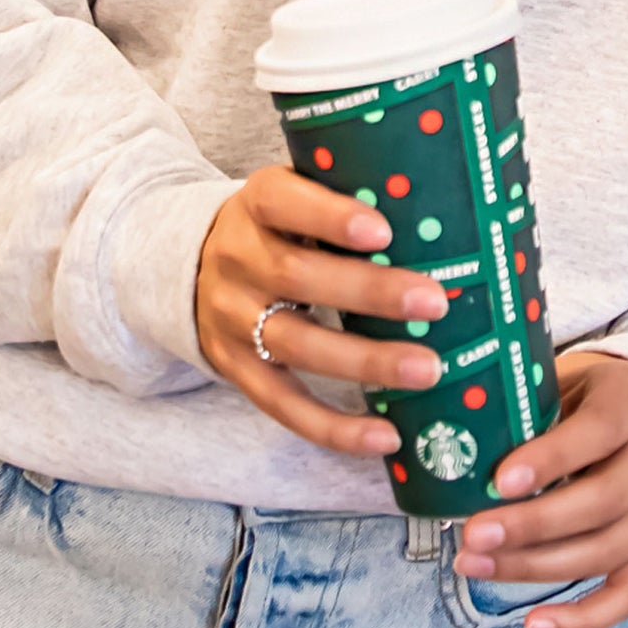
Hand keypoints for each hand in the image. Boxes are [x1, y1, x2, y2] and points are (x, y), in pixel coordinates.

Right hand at [196, 165, 449, 456]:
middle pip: (298, 277)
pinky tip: (385, 435)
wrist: (192, 266)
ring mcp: (233, 320)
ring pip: (297, 345)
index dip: (331, 217)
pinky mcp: (237, 370)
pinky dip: (334, 426)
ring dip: (365, 362)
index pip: (283, 202)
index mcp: (256, 203)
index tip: (383, 231)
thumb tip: (435, 209)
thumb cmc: (279, 223)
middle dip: (370, 292)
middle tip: (434, 303)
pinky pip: (284, 405)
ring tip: (426, 369)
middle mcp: (237, 260)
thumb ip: (345, 192)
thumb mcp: (296, 191)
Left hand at [453, 352, 627, 627]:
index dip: (550, 459)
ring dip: (537, 567)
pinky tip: (535, 623)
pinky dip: (581, 618)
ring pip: (606, 552)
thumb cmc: (607, 397)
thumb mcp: (578, 380)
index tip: (501, 480)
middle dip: (532, 525)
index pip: (599, 431)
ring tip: (478, 565)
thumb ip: (539, 409)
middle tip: (474, 535)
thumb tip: (471, 445)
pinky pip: (627, 595)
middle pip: (602, 502)